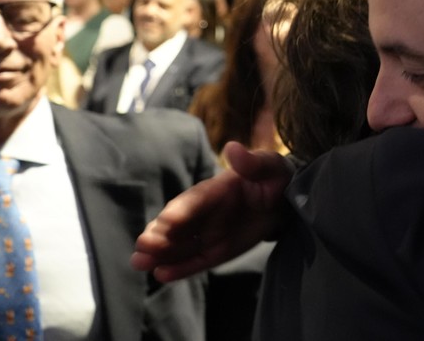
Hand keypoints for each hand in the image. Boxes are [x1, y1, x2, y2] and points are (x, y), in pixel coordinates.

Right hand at [132, 142, 293, 281]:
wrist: (285, 200)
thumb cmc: (273, 178)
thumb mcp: (270, 167)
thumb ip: (252, 163)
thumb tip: (234, 148)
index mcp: (215, 190)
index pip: (195, 201)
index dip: (180, 211)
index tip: (165, 223)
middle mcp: (203, 212)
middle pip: (177, 224)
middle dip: (159, 235)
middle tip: (142, 247)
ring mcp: (206, 232)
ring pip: (179, 245)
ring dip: (159, 254)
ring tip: (139, 263)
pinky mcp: (215, 251)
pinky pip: (195, 261)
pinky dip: (179, 268)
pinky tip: (161, 275)